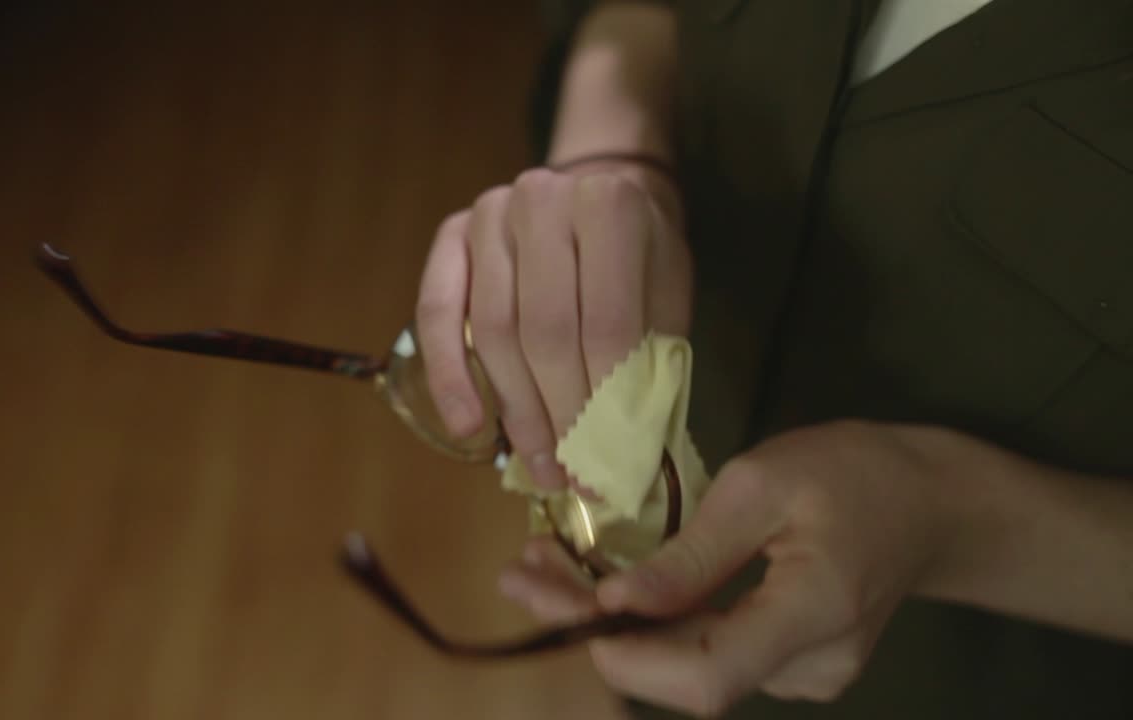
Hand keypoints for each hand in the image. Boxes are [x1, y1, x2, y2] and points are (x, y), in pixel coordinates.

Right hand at [415, 158, 692, 489]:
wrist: (598, 190)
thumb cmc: (639, 255)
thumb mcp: (665, 296)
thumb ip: (648, 359)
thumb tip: (627, 453)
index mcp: (610, 205)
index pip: (606, 324)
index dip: (604, 402)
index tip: (607, 465)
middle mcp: (543, 199)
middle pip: (546, 331)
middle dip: (558, 415)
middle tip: (570, 474)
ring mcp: (490, 214)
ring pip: (494, 330)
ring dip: (515, 408)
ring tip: (536, 462)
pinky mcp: (450, 233)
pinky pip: (436, 312)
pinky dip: (448, 374)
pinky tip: (467, 425)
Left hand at [500, 420, 971, 715]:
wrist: (929, 503)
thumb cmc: (852, 473)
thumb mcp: (763, 483)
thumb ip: (694, 554)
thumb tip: (618, 605)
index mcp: (812, 613)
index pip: (706, 675)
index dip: (626, 657)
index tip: (559, 601)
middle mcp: (808, 666)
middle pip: (684, 675)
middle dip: (592, 629)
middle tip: (519, 572)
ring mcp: (803, 675)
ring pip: (689, 666)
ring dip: (614, 622)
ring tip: (543, 568)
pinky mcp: (790, 665)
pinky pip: (709, 651)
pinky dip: (653, 621)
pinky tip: (606, 581)